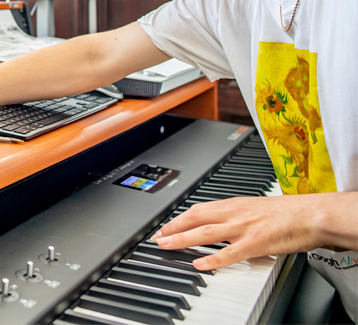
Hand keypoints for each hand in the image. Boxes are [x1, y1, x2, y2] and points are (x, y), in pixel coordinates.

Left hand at [152, 192, 357, 269]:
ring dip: (182, 239)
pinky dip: (213, 259)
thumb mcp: (254, 207)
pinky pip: (230, 253)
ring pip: (205, 233)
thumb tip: (221, 222)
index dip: (178, 218)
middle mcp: (234, 213)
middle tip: (157, 237)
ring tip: (166, 245)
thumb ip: (235, 214)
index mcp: (234, 204)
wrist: (311, 214)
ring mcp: (243, 228)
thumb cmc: (288, 212)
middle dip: (173, 227)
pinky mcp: (256, 243)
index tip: (165, 226)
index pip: (198, 210)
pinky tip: (199, 264)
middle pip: (195, 218)